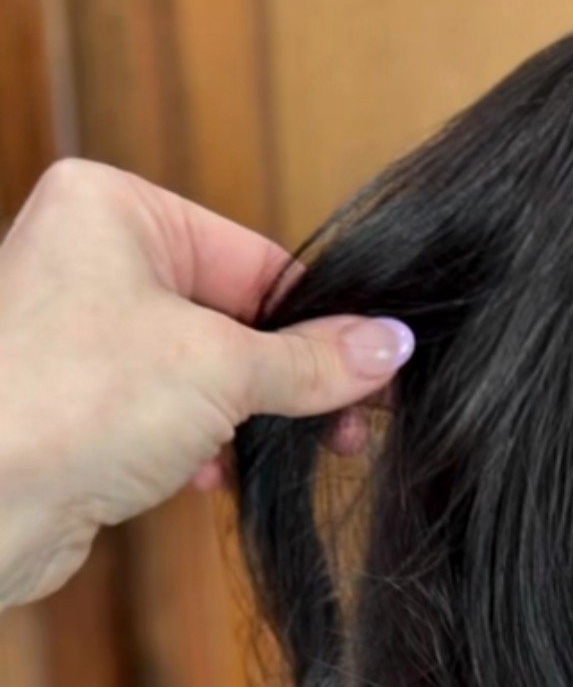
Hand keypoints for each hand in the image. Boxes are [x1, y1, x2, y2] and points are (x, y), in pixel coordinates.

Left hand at [0, 157, 414, 610]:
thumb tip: (389, 346)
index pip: (253, 260)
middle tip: (341, 431)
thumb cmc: (69, 402)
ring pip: (197, 370)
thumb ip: (312, 361)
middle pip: (229, 315)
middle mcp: (86, 256)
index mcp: (113, 208)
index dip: (319, 324)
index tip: (372, 375)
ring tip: (269, 460)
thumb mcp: (220, 370)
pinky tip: (204, 477)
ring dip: (240, 420)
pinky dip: (193, 445)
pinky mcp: (70, 403)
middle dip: (281, 380)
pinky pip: (159, 413)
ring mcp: (74, 332)